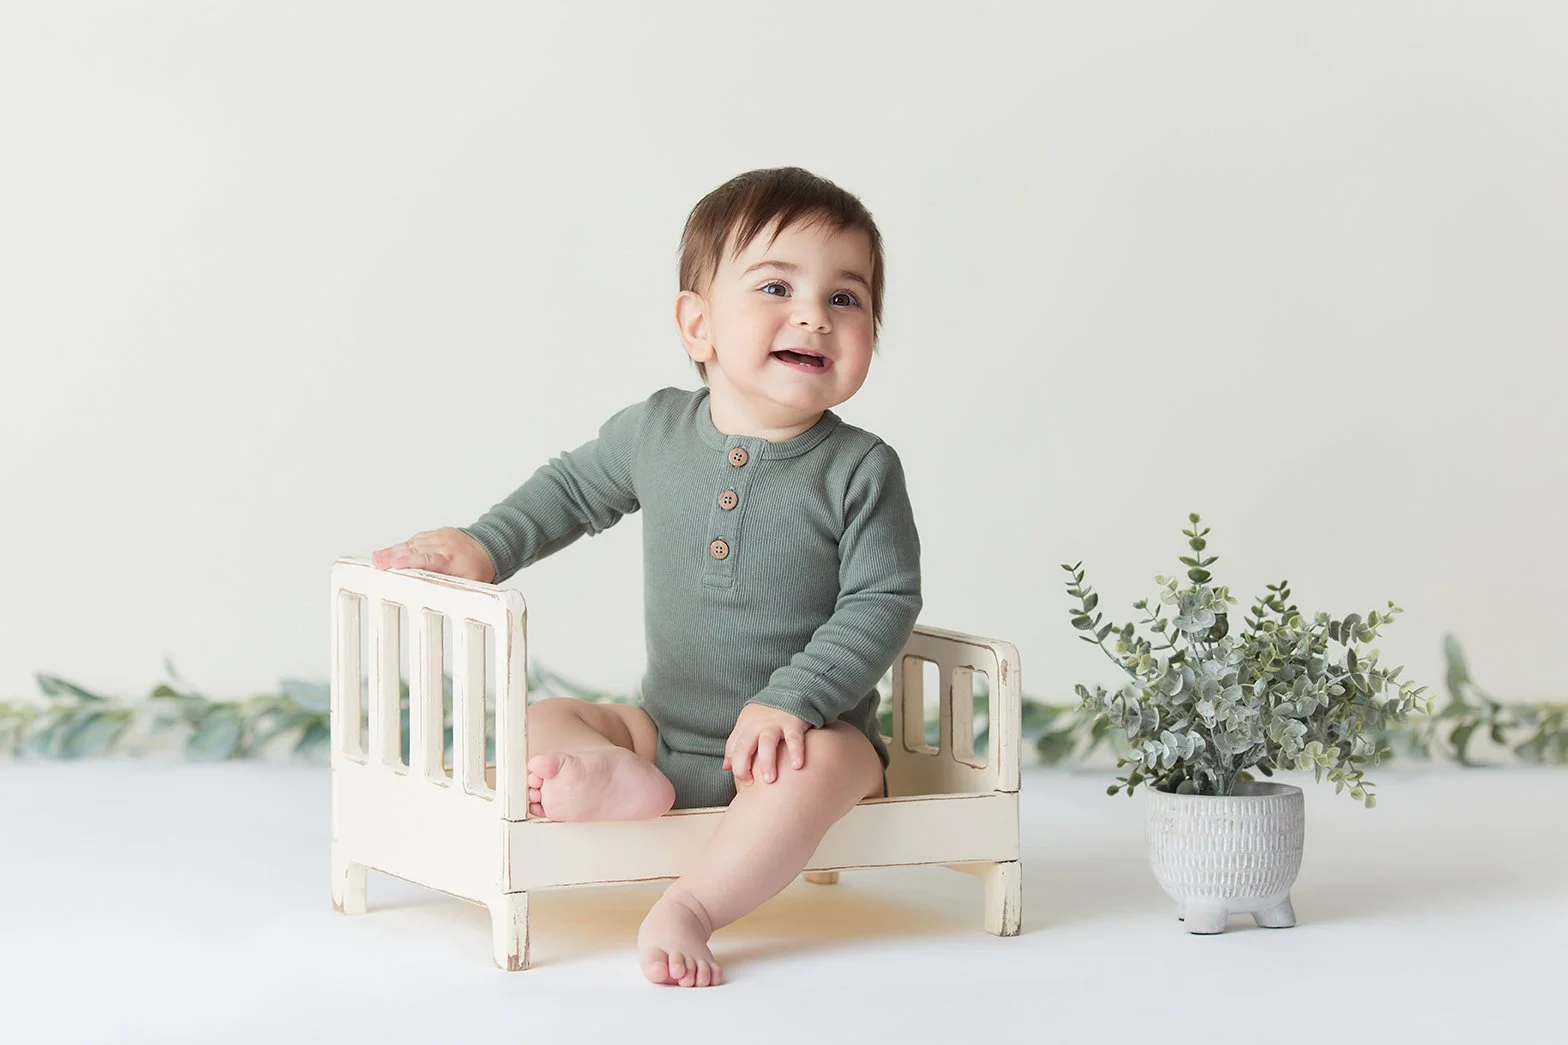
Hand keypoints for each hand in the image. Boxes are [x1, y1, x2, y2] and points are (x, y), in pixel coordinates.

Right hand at [371, 527, 495, 582]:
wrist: (490, 546)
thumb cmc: (479, 569)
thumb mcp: (472, 584)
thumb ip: (453, 589)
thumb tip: (443, 606)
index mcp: (451, 558)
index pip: (427, 558)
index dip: (409, 561)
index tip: (393, 565)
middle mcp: (443, 544)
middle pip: (414, 550)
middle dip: (394, 556)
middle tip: (377, 562)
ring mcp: (439, 536)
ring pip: (412, 543)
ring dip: (394, 550)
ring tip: (377, 558)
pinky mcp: (436, 533)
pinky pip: (417, 539)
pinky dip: (403, 546)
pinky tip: (390, 552)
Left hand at [724, 704, 809, 785]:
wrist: (791, 691)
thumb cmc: (766, 715)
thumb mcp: (748, 725)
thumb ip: (737, 744)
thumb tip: (726, 767)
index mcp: (744, 727)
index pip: (733, 749)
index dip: (736, 766)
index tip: (746, 781)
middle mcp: (756, 725)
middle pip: (744, 746)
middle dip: (743, 766)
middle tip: (750, 784)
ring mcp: (774, 723)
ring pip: (767, 743)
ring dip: (767, 762)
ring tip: (770, 780)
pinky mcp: (793, 722)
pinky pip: (794, 738)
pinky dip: (796, 751)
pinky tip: (797, 766)